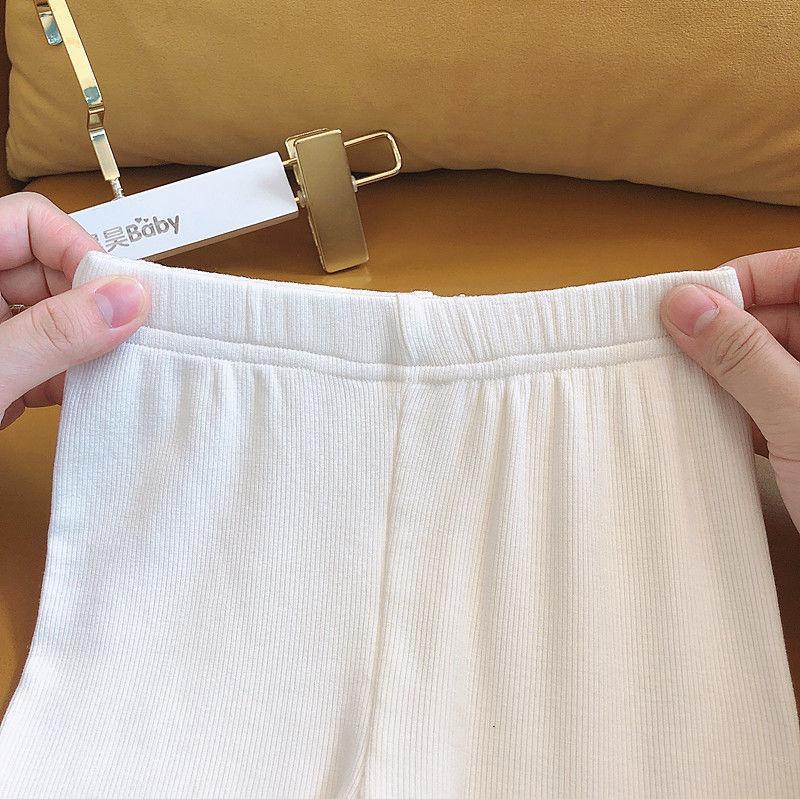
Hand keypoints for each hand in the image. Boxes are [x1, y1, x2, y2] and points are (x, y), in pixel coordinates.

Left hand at [0, 192, 149, 428]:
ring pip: (60, 318)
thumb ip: (55, 333)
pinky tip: (87, 394)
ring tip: (112, 371)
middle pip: (55, 271)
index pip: (34, 222)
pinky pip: (50, 357)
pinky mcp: (4, 368)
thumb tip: (128, 300)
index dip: (81, 251)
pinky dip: (73, 378)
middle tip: (128, 340)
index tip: (120, 295)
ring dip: (90, 348)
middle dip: (95, 308)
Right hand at [661, 248, 799, 529]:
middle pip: (780, 315)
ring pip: (767, 361)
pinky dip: (735, 408)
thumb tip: (681, 303)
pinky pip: (767, 401)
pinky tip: (704, 421)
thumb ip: (743, 355)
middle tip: (667, 348)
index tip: (688, 303)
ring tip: (676, 385)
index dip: (747, 278)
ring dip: (722, 373)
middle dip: (723, 329)